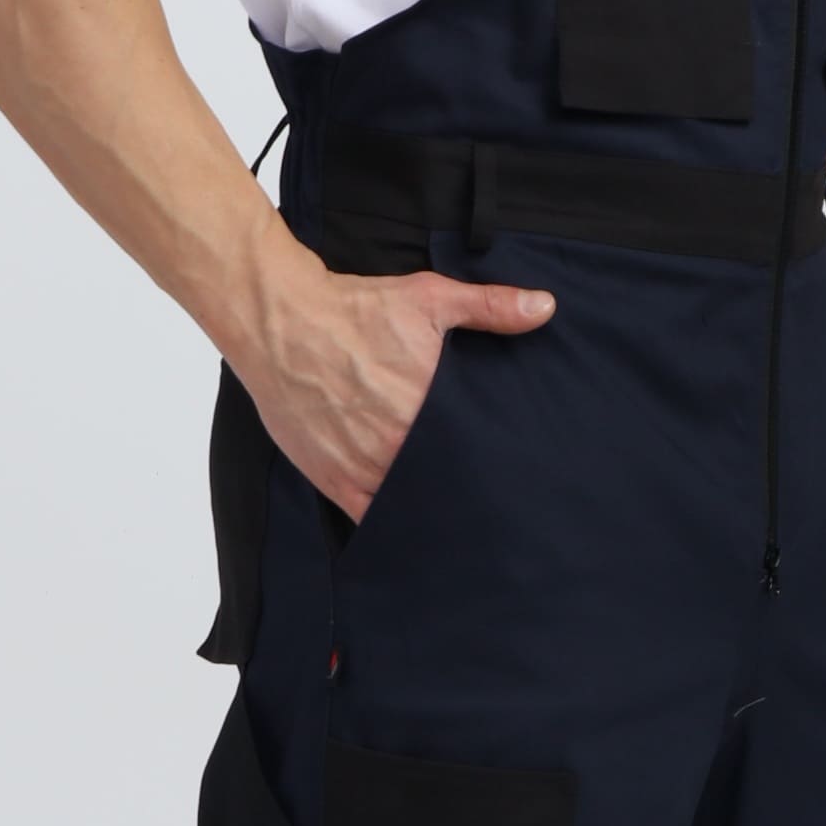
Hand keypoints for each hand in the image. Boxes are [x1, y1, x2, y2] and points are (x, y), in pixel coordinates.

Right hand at [230, 250, 555, 524]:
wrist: (281, 321)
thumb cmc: (353, 308)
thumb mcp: (429, 298)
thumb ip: (491, 308)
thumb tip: (545, 307)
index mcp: (430, 407)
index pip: (476, 450)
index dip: (493, 461)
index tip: (508, 467)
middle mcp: (399, 444)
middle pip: (447, 481)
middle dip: (466, 486)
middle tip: (487, 494)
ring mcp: (365, 467)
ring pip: (413, 504)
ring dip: (432, 508)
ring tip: (455, 514)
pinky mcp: (334, 479)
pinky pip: (370, 518)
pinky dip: (391, 523)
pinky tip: (410, 528)